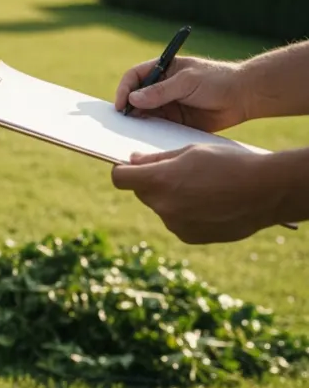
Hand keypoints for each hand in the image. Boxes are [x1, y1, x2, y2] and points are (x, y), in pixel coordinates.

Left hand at [111, 144, 282, 243]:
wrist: (267, 191)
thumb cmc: (230, 164)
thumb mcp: (192, 151)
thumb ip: (157, 159)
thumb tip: (133, 161)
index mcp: (159, 181)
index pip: (120, 178)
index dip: (123, 171)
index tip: (131, 167)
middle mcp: (162, 205)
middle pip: (142, 193)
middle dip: (153, 183)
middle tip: (179, 173)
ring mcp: (175, 224)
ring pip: (162, 207)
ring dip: (173, 198)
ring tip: (204, 188)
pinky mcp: (189, 236)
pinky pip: (178, 222)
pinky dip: (187, 213)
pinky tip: (211, 204)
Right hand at [114, 55, 247, 132]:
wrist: (245, 97)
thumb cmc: (218, 81)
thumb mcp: (187, 82)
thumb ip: (160, 91)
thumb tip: (132, 99)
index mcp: (163, 69)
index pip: (134, 77)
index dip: (124, 89)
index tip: (121, 105)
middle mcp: (162, 87)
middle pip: (135, 96)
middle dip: (127, 108)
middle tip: (123, 121)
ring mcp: (168, 104)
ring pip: (144, 113)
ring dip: (138, 121)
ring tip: (133, 131)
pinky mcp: (175, 120)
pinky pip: (157, 126)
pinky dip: (150, 131)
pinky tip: (148, 136)